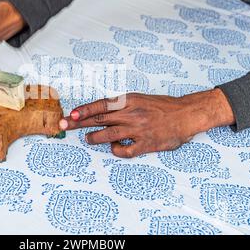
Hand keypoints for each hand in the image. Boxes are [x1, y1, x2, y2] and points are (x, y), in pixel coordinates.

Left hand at [59, 89, 234, 157]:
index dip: (83, 110)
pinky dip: (116, 150)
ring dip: (94, 138)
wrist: (186, 115)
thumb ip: (121, 105)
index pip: (100, 105)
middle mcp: (131, 114)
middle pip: (99, 119)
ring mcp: (138, 130)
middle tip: (63, 126)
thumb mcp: (140, 99)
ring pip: (108, 136)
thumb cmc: (162, 106)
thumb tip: (100, 112)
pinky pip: (125, 151)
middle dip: (78, 123)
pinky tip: (115, 148)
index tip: (69, 115)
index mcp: (129, 101)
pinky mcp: (146, 144)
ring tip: (88, 138)